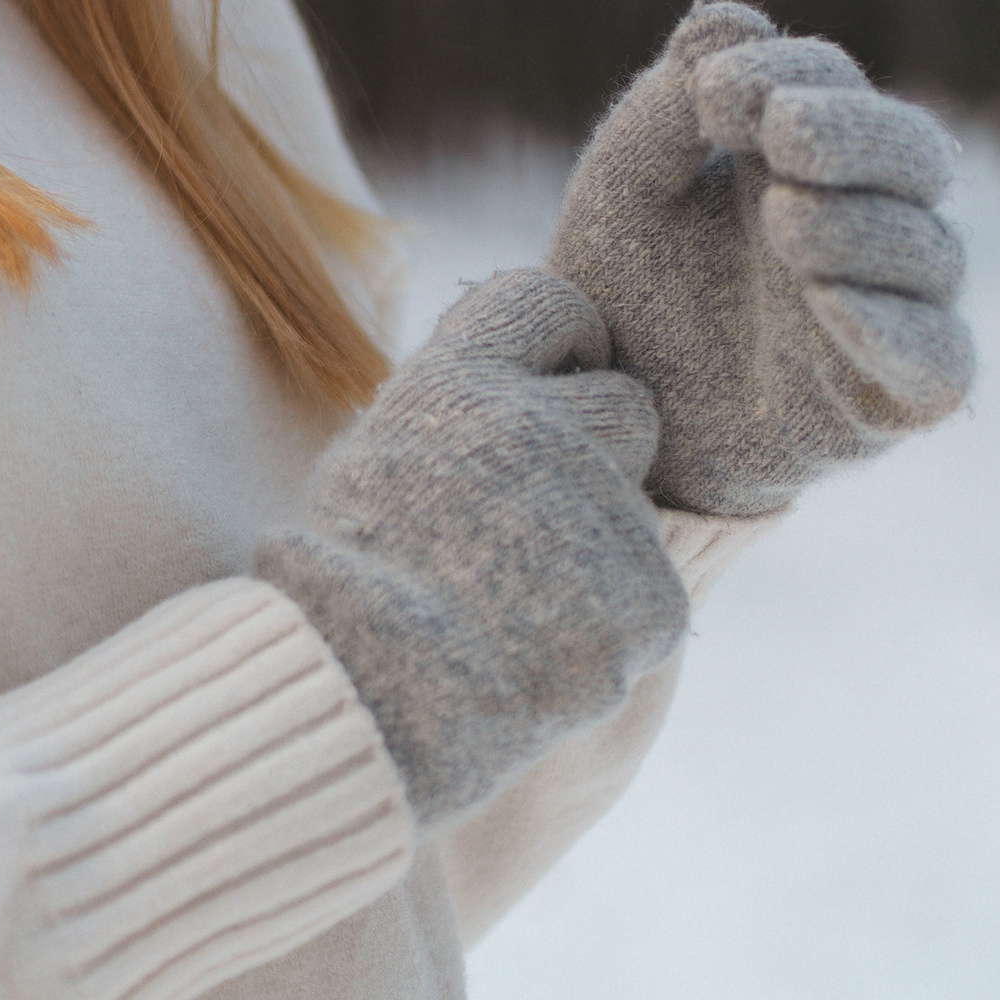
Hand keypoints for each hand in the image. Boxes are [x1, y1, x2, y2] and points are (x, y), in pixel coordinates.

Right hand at [254, 268, 687, 828]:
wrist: (363, 698)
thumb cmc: (350, 584)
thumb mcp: (378, 458)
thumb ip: (457, 413)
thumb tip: (517, 388)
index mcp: (460, 380)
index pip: (550, 302)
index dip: (563, 342)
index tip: (551, 385)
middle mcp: (541, 426)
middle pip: (630, 405)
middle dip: (605, 451)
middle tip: (549, 512)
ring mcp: (601, 510)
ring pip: (636, 515)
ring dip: (600, 550)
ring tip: (519, 606)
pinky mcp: (647, 594)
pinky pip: (649, 599)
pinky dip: (613, 629)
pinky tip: (544, 655)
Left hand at [547, 0, 973, 519]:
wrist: (610, 406)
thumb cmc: (627, 279)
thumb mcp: (624, 183)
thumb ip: (667, 104)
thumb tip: (728, 18)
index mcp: (804, 148)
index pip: (830, 83)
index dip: (787, 72)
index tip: (710, 92)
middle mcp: (867, 215)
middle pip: (914, 152)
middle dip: (854, 133)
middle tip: (783, 129)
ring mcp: (892, 303)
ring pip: (927, 249)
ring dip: (857, 226)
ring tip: (781, 219)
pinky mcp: (898, 393)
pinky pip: (936, 356)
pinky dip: (891, 327)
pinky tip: (827, 301)